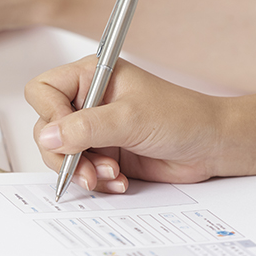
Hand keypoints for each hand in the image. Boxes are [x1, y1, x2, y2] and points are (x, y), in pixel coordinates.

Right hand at [25, 56, 255, 193]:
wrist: (211, 146)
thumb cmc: (182, 117)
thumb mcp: (131, 118)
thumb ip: (86, 127)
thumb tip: (48, 136)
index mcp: (92, 76)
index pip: (44, 91)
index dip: (50, 116)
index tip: (65, 137)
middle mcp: (89, 101)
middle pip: (47, 128)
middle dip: (66, 154)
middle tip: (88, 168)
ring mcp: (96, 129)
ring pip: (61, 154)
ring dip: (82, 170)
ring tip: (111, 174)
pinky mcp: (105, 153)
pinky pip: (82, 171)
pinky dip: (97, 180)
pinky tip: (120, 180)